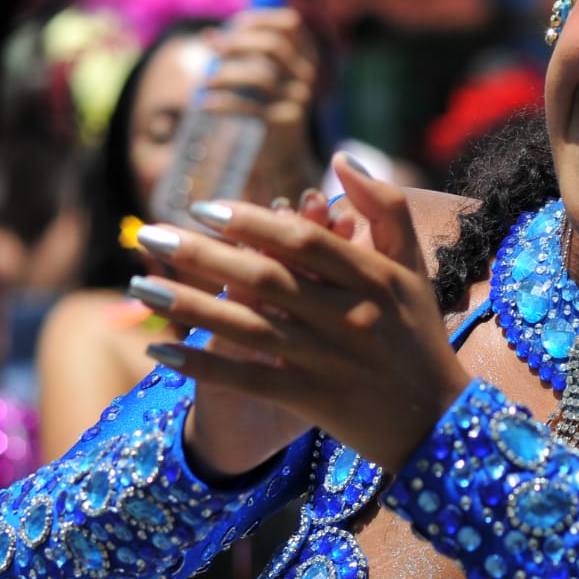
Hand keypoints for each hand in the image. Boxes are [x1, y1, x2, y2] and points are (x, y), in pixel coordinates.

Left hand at [134, 156, 470, 472]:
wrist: (438, 421)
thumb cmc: (419, 333)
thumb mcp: (412, 265)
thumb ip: (384, 206)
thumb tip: (338, 157)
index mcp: (373, 277)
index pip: (303, 240)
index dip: (251, 222)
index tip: (203, 208)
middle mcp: (349, 316)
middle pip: (264, 279)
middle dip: (200, 256)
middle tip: (150, 235)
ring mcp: (329, 360)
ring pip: (247, 328)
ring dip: (188, 307)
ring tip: (140, 289)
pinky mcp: (312, 400)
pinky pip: (249, 378)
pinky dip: (204, 365)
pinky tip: (160, 353)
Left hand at [203, 7, 322, 204]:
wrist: (283, 156)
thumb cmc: (268, 109)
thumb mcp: (261, 79)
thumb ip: (241, 56)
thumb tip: (208, 35)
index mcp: (307, 59)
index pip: (291, 25)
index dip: (261, 19)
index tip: (234, 24)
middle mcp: (308, 77)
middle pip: (274, 46)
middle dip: (239, 43)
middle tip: (214, 50)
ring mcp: (297, 100)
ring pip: (259, 76)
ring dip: (225, 74)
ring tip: (204, 82)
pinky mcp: (282, 123)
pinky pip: (247, 107)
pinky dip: (220, 103)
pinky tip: (203, 103)